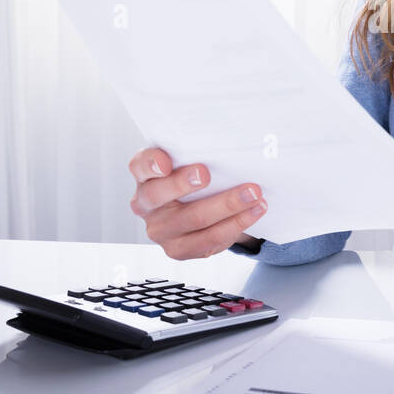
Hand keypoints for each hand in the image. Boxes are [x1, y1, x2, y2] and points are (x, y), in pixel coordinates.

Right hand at [128, 147, 266, 258]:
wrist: (199, 210)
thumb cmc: (193, 179)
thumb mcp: (188, 162)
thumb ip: (194, 153)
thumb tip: (227, 143)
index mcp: (145, 176)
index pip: (139, 166)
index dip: (150, 164)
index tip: (165, 162)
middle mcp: (146, 205)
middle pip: (158, 195)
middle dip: (183, 183)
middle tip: (206, 173)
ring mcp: (161, 230)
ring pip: (193, 219)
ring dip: (227, 205)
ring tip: (253, 194)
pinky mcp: (179, 249)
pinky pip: (209, 239)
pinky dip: (236, 224)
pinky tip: (254, 212)